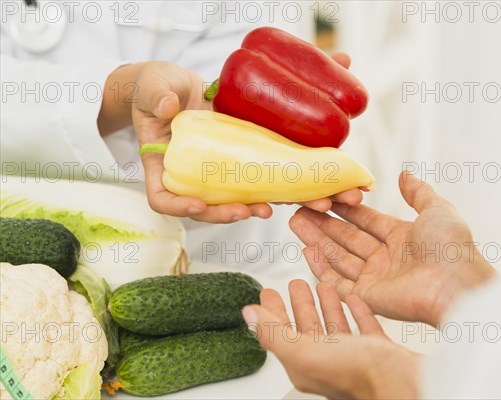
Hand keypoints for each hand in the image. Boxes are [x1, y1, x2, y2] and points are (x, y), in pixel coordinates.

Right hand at [98, 55, 363, 221]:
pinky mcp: (242, 160)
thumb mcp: (152, 88)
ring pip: (243, 197)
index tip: (199, 205)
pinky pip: (262, 177)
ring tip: (299, 203)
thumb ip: (156, 96)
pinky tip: (311, 184)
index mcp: (164, 167)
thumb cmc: (156, 89)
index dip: (180, 208)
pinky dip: (285, 183)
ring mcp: (220, 172)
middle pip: (210, 208)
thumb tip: (168, 105)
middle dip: (237, 213)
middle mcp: (193, 178)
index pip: (164, 199)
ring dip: (274, 203)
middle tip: (262, 211)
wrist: (178, 87)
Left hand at [242, 280, 419, 398]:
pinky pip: (364, 328)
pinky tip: (355, 298)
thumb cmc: (358, 373)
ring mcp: (354, 358)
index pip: (282, 334)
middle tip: (293, 284)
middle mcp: (329, 362)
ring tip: (322, 285)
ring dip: (327, 305)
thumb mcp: (306, 350)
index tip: (266, 293)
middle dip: (299, 305)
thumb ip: (276, 333)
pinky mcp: (378, 352)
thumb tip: (249, 315)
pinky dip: (357, 311)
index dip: (272, 312)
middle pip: (308, 328)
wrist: (405, 383)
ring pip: (335, 328)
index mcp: (306, 363)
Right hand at [289, 171, 496, 325]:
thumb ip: (418, 192)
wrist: (455, 284)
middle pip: (348, 238)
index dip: (346, 209)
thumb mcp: (438, 209)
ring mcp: (376, 279)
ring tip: (295, 221)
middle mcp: (386, 259)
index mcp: (402, 239)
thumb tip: (404, 174)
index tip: (325, 197)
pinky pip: (338, 282)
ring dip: (317, 240)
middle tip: (301, 207)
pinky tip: (306, 249)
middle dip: (324, 223)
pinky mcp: (367, 297)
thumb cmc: (451, 247)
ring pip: (338, 257)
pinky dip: (321, 267)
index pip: (367, 222)